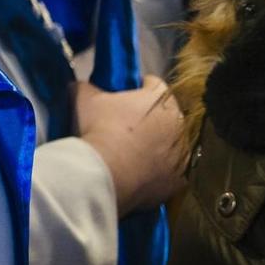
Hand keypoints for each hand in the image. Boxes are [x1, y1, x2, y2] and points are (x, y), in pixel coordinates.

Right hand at [75, 77, 185, 213]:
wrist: (107, 173)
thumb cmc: (100, 130)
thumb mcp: (84, 99)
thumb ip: (87, 87)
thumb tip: (82, 86)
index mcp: (160, 98)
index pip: (153, 84)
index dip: (136, 87)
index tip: (123, 96)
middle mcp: (179, 123)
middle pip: (164, 115)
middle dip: (149, 118)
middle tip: (124, 126)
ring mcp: (183, 153)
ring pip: (169, 144)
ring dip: (156, 145)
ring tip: (130, 153)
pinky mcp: (179, 179)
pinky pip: (170, 171)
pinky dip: (158, 171)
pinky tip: (138, 172)